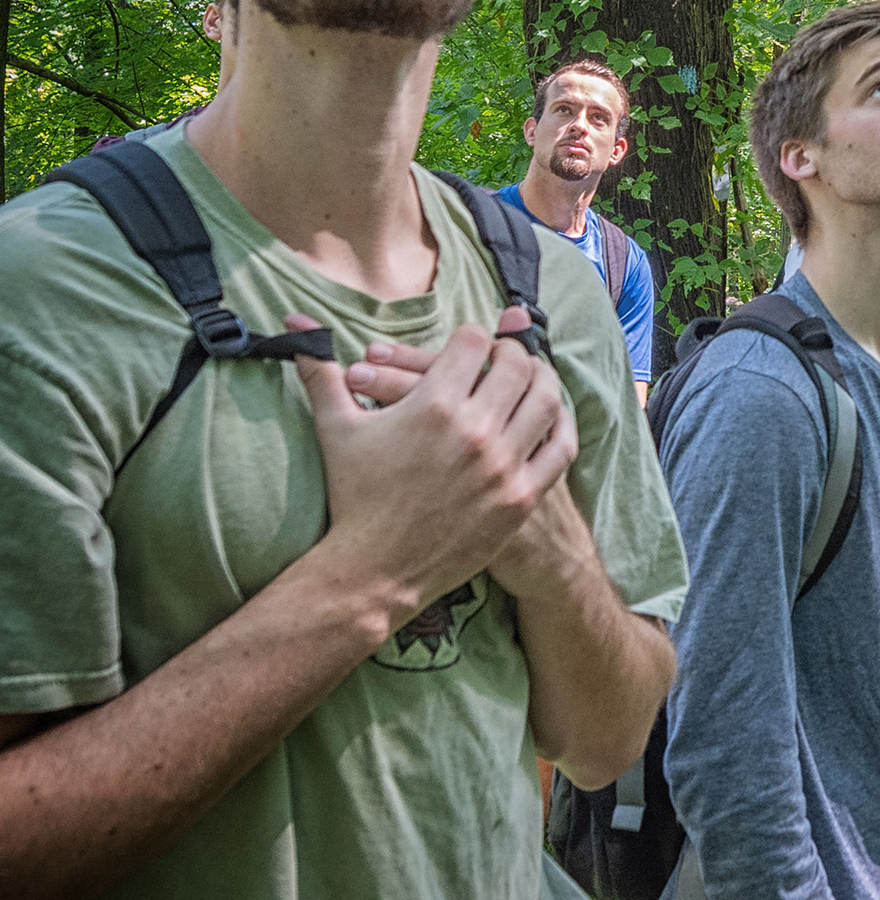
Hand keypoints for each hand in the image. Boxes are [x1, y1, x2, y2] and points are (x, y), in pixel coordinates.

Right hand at [291, 316, 577, 630]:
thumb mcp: (337, 431)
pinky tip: (550, 418)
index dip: (472, 336)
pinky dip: (561, 426)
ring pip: (546, 401)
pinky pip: (560, 448)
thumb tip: (298, 330)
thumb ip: (322, 375)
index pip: (473, 342)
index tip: (471, 342)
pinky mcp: (521, 497)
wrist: (374, 569)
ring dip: (543, 381)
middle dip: (511, 352)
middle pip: (517, 365)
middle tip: (506, 354)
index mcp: (433, 406)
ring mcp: (503, 466)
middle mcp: (475, 431)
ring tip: (532, 378)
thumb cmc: (354, 496)